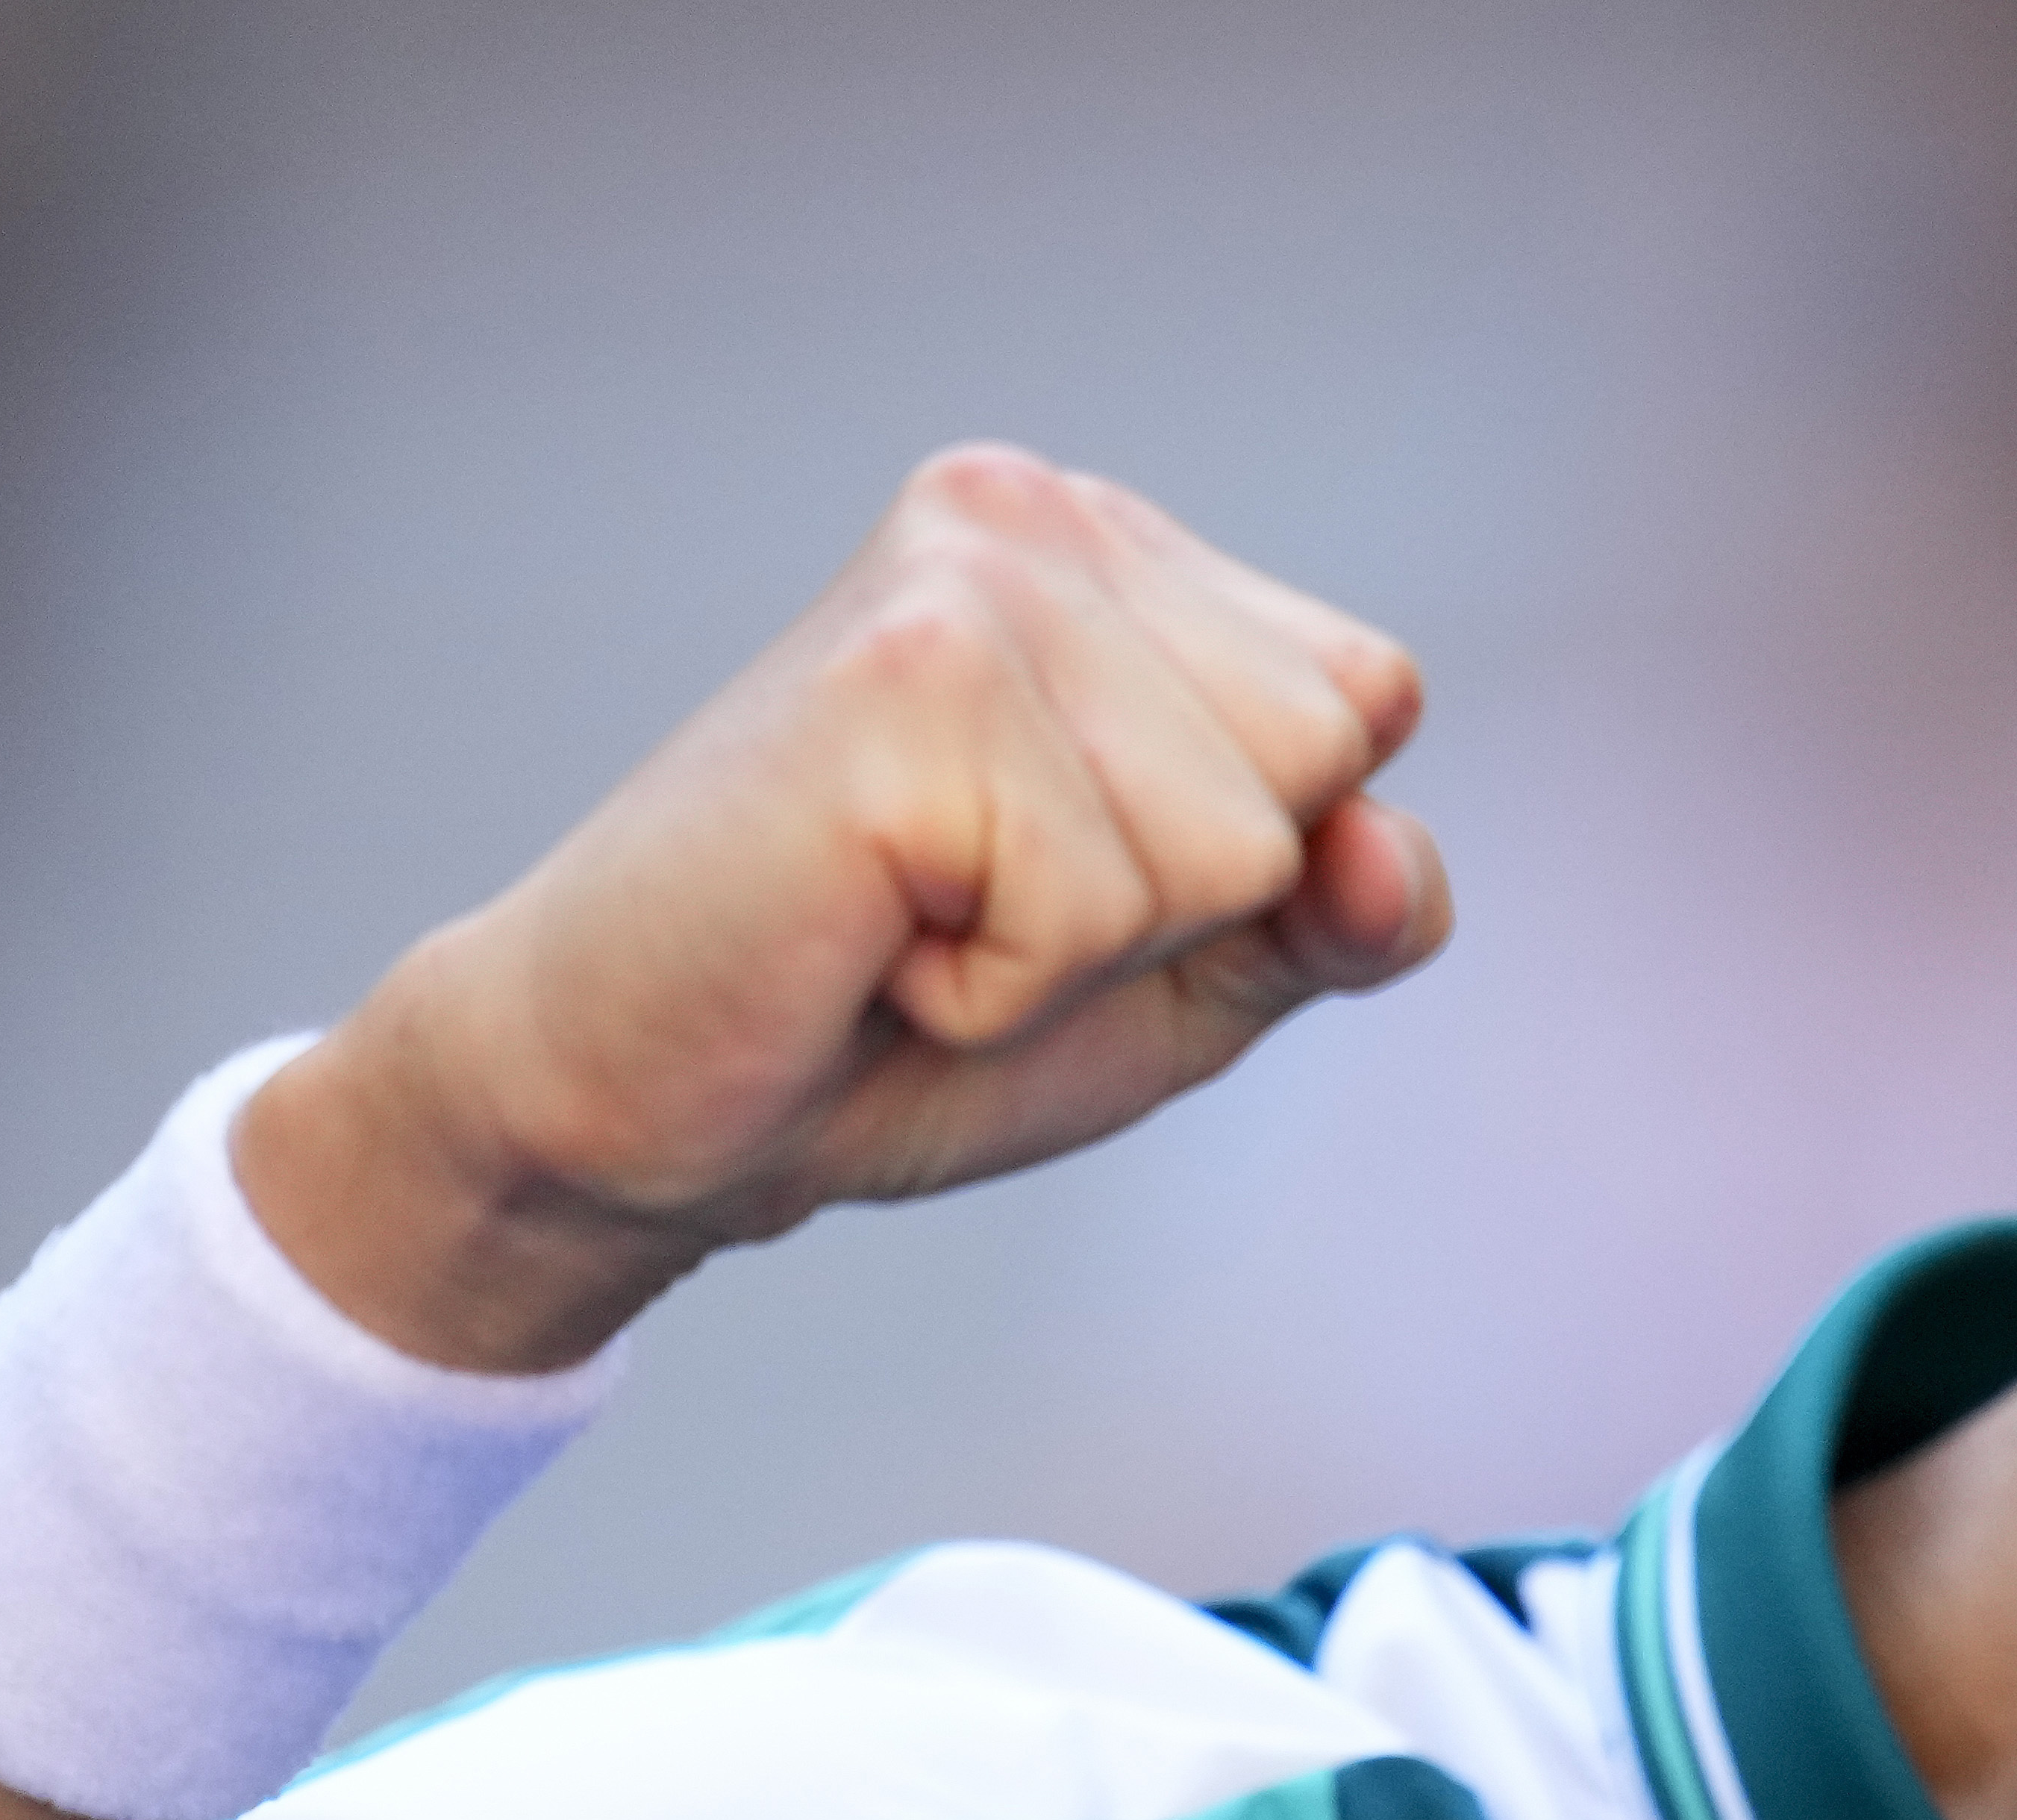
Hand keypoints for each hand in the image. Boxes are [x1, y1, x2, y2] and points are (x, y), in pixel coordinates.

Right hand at [244, 445, 1452, 1369]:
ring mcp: (970, 581)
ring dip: (1080, 955)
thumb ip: (1339, 913)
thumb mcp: (1183, 979)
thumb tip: (1381, 852)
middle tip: (969, 912)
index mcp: (1110, 548)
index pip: (1363, 704)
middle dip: (1169, 906)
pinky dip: (995, 990)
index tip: (1054, 878)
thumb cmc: (895, 1028)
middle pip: (1315, 768)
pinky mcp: (906, 685)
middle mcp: (1037, 515)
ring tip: (915, 923)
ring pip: (1230, 846)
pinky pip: (1099, 909)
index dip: (1246, 865)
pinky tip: (871, 941)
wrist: (635, 1108)